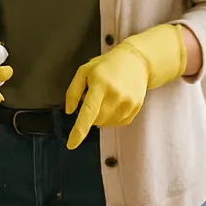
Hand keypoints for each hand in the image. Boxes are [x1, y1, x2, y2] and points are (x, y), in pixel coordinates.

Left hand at [64, 24, 185, 149]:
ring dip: (100, 117)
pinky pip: (118, 123)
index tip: (71, 145)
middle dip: (90, 115)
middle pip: (96, 120)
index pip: (88, 112)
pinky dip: (111, 117)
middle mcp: (115, 95)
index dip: (79, 131)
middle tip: (93, 97)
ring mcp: (128, 103)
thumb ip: (73, 92)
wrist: (136, 61)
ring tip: (104, 97)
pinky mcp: (135, 108)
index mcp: (100, 85)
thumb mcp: (84, 71)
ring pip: (106, 124)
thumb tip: (70, 112)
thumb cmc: (106, 65)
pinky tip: (113, 103)